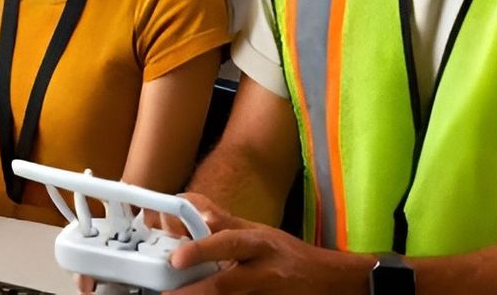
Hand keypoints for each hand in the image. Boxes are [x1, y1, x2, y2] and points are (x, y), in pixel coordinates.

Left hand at [169, 194, 366, 293]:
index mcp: (258, 243)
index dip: (202, 250)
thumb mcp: (259, 232)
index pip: (228, 243)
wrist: (328, 280)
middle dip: (196, 291)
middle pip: (227, 283)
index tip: (176, 259)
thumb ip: (227, 224)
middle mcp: (264, 270)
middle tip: (168, 294)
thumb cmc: (286, 254)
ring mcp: (267, 293)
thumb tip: (195, 210)